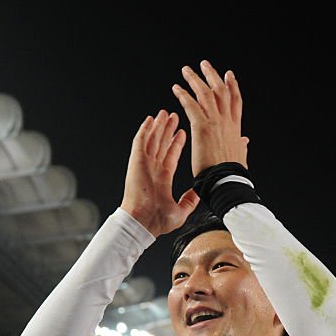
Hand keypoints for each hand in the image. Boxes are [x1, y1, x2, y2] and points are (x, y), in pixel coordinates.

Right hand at [120, 110, 199, 236]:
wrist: (144, 222)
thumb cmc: (159, 220)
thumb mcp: (181, 210)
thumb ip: (190, 200)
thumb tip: (198, 193)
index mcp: (163, 179)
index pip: (171, 156)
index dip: (176, 143)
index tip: (182, 132)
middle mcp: (153, 169)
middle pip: (161, 144)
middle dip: (167, 130)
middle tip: (173, 116)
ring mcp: (144, 164)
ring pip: (152, 140)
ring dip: (158, 126)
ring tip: (164, 113)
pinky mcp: (137, 161)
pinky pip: (140, 142)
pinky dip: (144, 130)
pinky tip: (149, 120)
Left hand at [172, 60, 248, 175]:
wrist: (227, 180)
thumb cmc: (232, 173)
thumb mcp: (240, 155)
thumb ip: (241, 145)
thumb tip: (245, 141)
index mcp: (235, 127)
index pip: (235, 100)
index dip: (232, 86)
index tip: (228, 74)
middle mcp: (227, 121)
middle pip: (221, 91)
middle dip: (212, 75)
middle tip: (204, 64)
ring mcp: (215, 122)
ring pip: (206, 93)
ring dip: (195, 80)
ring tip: (186, 71)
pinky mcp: (202, 127)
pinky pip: (191, 105)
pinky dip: (183, 95)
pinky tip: (176, 88)